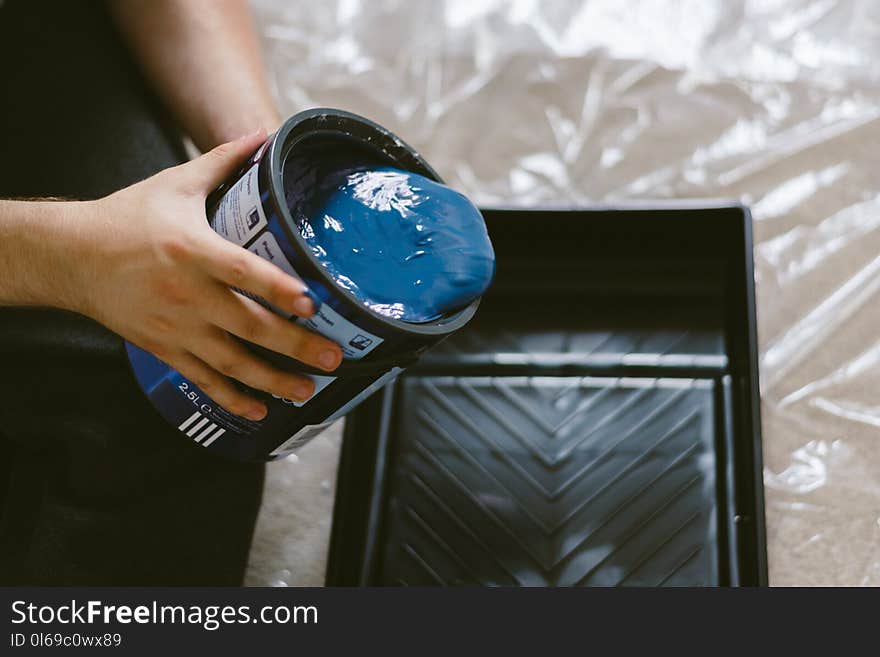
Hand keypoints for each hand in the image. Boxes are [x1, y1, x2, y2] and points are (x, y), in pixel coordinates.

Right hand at [68, 131, 342, 420]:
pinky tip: (259, 411)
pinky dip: (230, 398)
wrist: (71, 256)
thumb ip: (223, 161)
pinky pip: (201, 380)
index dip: (279, 290)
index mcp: (192, 249)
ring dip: (272, 381)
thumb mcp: (176, 183)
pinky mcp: (163, 348)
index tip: (313, 304)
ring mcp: (174, 327)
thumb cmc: (128, 217)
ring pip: (229, 363)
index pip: (243, 272)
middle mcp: (186, 293)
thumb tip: (263, 134)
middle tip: (333, 359)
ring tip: (308, 391)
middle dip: (294, 347)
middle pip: (247, 327)